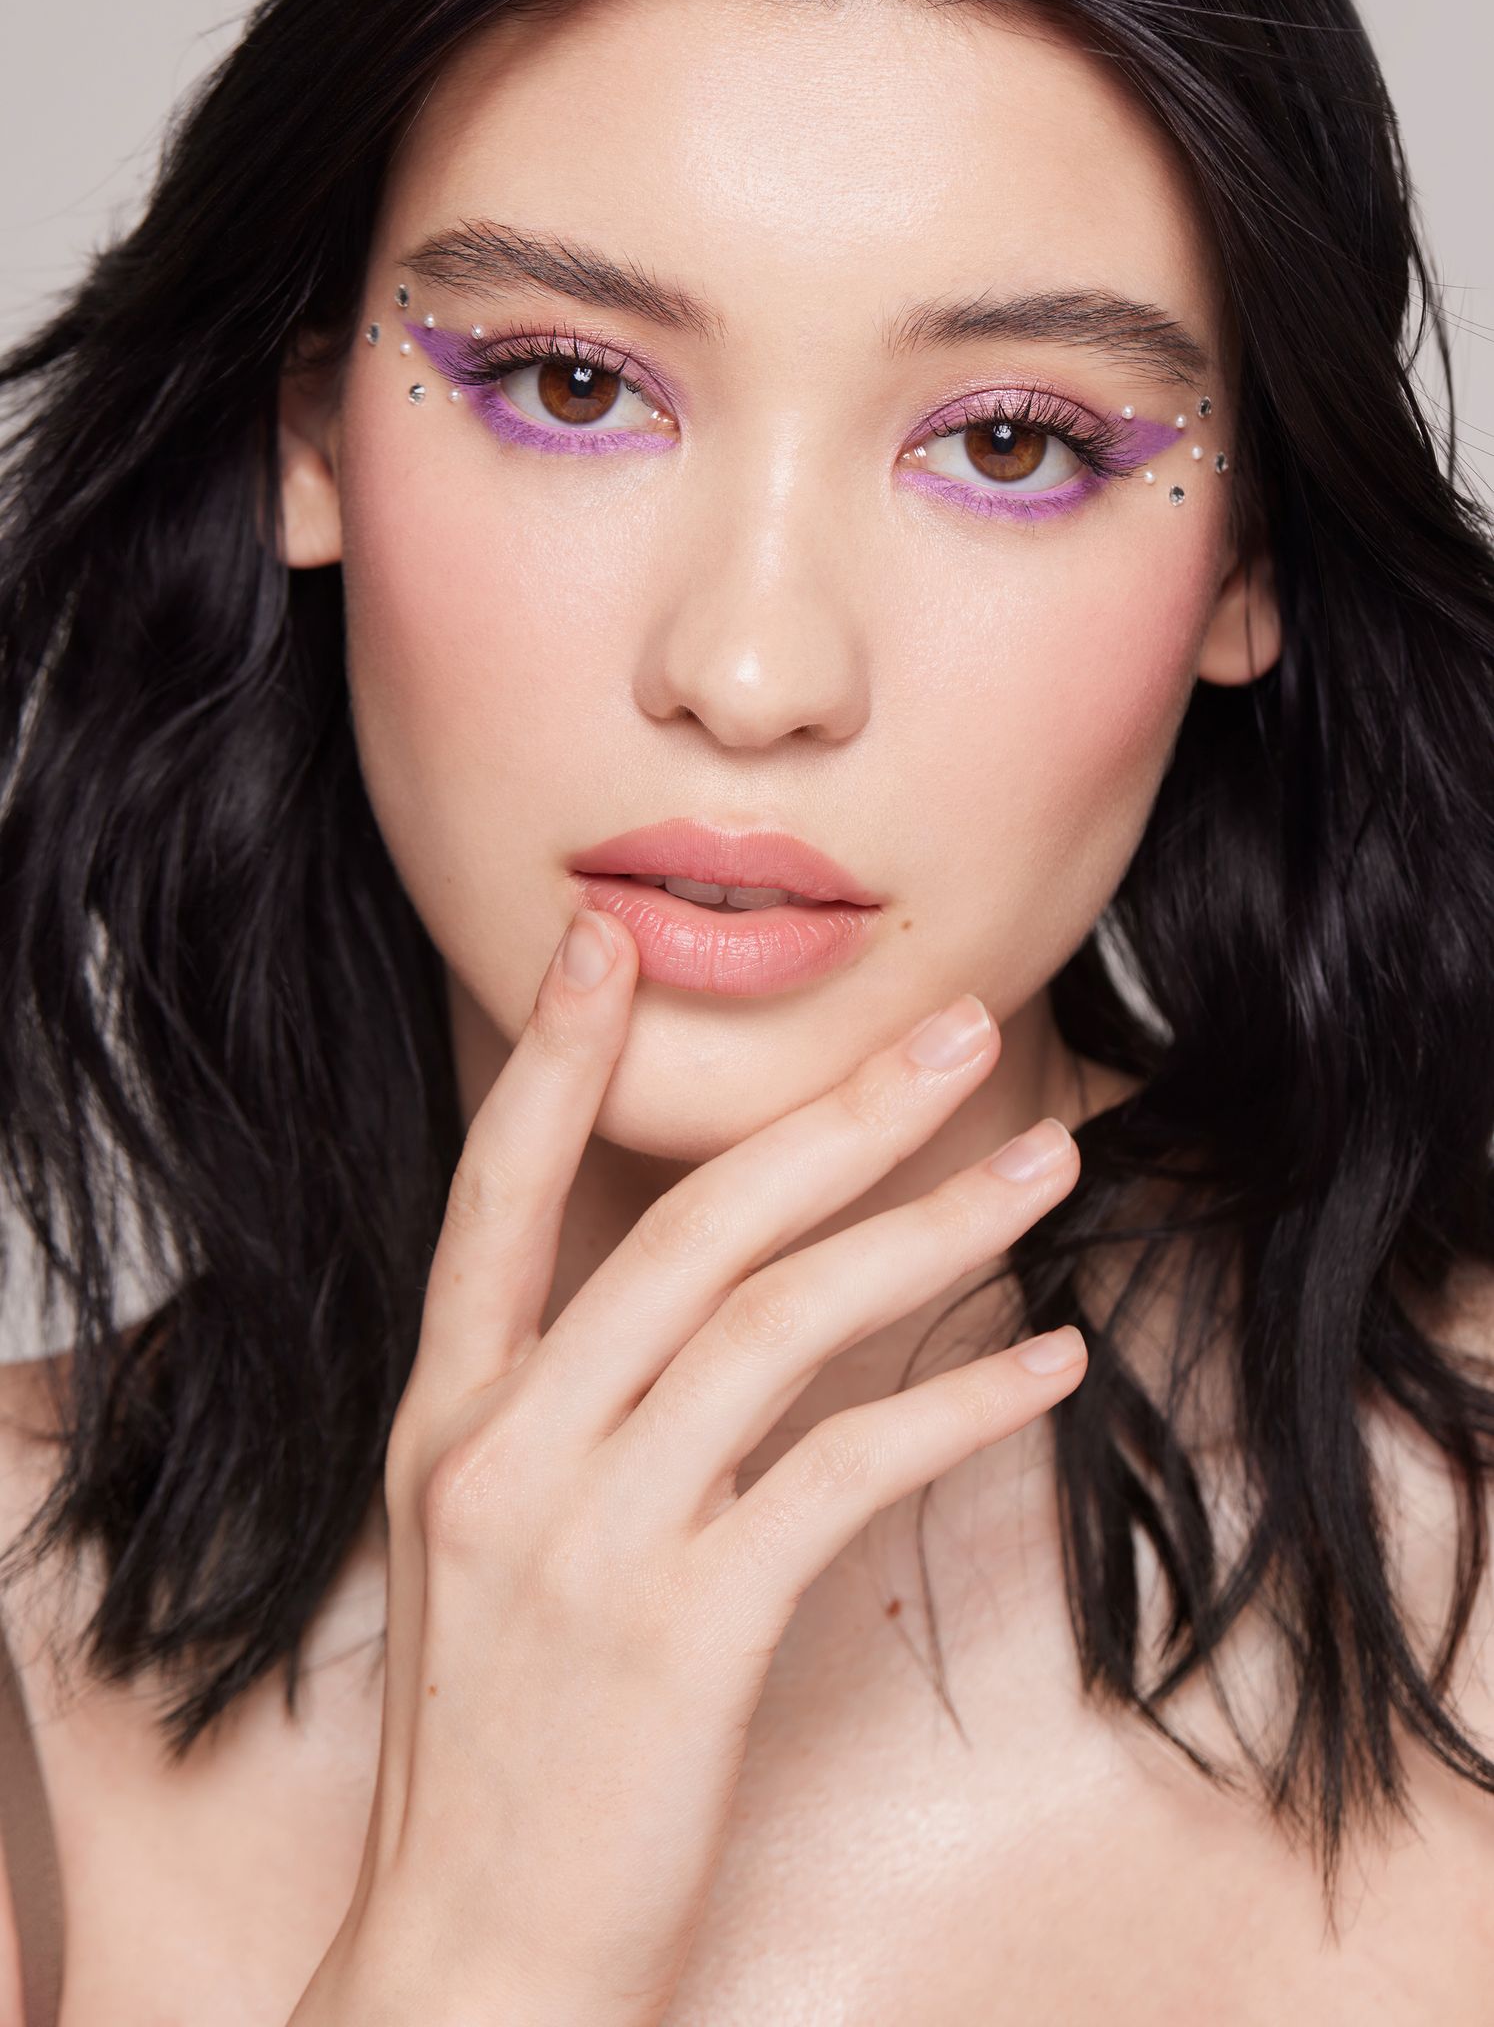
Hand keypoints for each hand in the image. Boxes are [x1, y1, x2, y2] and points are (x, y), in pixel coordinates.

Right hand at [290, 908, 1085, 2025]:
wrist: (471, 1954)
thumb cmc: (495, 1738)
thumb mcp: (484, 1540)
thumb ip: (564, 1406)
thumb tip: (712, 1288)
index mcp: (447, 1414)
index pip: (494, 1193)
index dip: (549, 1061)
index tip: (608, 943)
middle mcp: (506, 1449)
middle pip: (690, 1228)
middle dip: (837, 1114)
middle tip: (959, 1032)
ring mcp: (591, 1538)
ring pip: (782, 1325)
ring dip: (934, 1230)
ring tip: (1043, 1169)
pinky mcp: (687, 1632)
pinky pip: (847, 1469)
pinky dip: (962, 1402)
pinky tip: (1046, 1364)